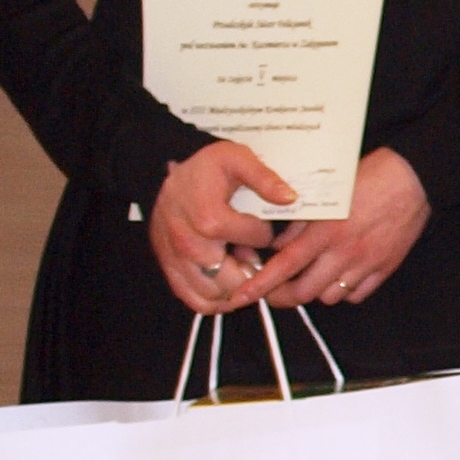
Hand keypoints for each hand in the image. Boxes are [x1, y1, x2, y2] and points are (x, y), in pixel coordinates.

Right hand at [151, 140, 293, 313]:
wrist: (172, 178)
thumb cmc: (206, 169)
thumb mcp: (236, 158)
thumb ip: (264, 177)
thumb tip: (290, 197)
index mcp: (208, 216)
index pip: (255, 239)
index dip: (265, 233)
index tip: (261, 225)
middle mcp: (188, 242)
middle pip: (234, 278)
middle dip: (253, 268)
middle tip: (253, 253)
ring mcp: (175, 259)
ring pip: (216, 295)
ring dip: (236, 287)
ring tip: (239, 264)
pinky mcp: (169, 270)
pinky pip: (195, 301)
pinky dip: (216, 300)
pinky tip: (228, 283)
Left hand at [250, 148, 429, 305]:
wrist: (412, 180)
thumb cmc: (369, 178)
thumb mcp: (325, 193)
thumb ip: (299, 223)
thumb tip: (277, 246)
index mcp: (326, 230)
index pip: (284, 266)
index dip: (260, 285)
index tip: (242, 296)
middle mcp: (344, 252)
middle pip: (304, 292)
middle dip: (282, 297)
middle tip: (274, 292)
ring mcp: (366, 264)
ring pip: (329, 297)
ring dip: (315, 292)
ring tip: (310, 277)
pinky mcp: (384, 269)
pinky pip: (357, 295)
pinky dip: (343, 291)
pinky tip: (339, 276)